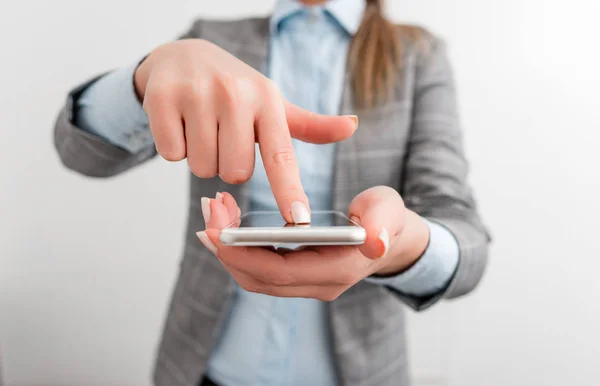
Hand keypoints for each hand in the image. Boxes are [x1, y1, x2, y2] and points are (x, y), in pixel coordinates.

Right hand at [134, 39, 357, 222]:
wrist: (182, 56)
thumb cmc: (235, 89)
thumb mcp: (272, 104)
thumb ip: (310, 125)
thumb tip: (352, 125)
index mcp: (267, 101)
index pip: (281, 155)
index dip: (290, 191)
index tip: (298, 221)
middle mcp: (235, 94)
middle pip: (234, 173)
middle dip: (227, 164)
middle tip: (223, 136)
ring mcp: (197, 94)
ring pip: (202, 167)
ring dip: (201, 157)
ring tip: (201, 127)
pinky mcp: (162, 98)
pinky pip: (171, 154)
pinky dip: (174, 147)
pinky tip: (179, 123)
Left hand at [196, 187, 429, 300]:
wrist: (391, 237)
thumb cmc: (387, 218)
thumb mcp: (388, 212)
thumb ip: (382, 224)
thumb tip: (376, 243)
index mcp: (338, 269)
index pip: (281, 272)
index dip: (245, 255)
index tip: (217, 233)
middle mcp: (319, 284)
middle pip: (260, 278)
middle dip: (227, 250)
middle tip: (208, 214)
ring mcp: (307, 283)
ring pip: (255, 277)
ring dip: (229, 250)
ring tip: (212, 215)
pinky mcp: (298, 275)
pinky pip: (260, 270)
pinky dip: (239, 251)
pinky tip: (225, 227)